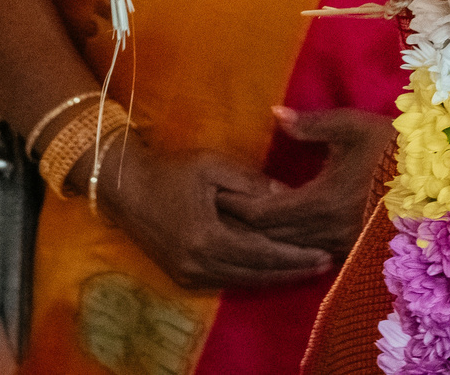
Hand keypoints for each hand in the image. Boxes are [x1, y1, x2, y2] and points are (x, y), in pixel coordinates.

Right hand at [82, 139, 336, 291]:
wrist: (123, 187)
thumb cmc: (169, 170)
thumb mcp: (212, 166)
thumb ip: (250, 183)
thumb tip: (287, 195)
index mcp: (207, 238)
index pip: (262, 253)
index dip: (294, 256)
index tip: (323, 252)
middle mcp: (199, 265)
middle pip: (257, 275)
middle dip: (292, 270)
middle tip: (326, 263)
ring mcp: (190, 275)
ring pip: (244, 283)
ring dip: (276, 277)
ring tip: (307, 269)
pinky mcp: (184, 277)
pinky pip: (228, 282)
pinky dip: (254, 277)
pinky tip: (273, 271)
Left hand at [214, 108, 394, 261]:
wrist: (437, 180)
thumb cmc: (393, 148)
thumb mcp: (354, 126)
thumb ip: (312, 124)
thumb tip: (276, 114)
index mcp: (321, 201)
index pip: (263, 214)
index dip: (236, 207)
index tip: (215, 195)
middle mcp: (326, 232)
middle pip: (269, 238)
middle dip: (240, 226)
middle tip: (215, 212)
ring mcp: (340, 246)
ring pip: (288, 250)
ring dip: (262, 238)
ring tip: (238, 224)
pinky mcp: (352, 253)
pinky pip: (309, 255)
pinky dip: (287, 247)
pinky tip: (277, 236)